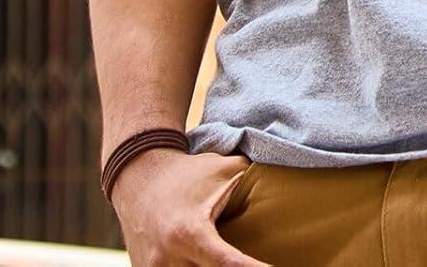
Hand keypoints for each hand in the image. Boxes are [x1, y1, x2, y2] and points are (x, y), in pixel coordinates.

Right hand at [110, 147, 271, 266]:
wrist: (138, 178)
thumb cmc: (188, 173)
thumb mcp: (223, 170)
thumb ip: (251, 180)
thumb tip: (288, 177)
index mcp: (190, 234)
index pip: (228, 264)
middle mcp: (169, 260)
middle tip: (253, 264)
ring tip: (232, 261)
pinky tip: (205, 263)